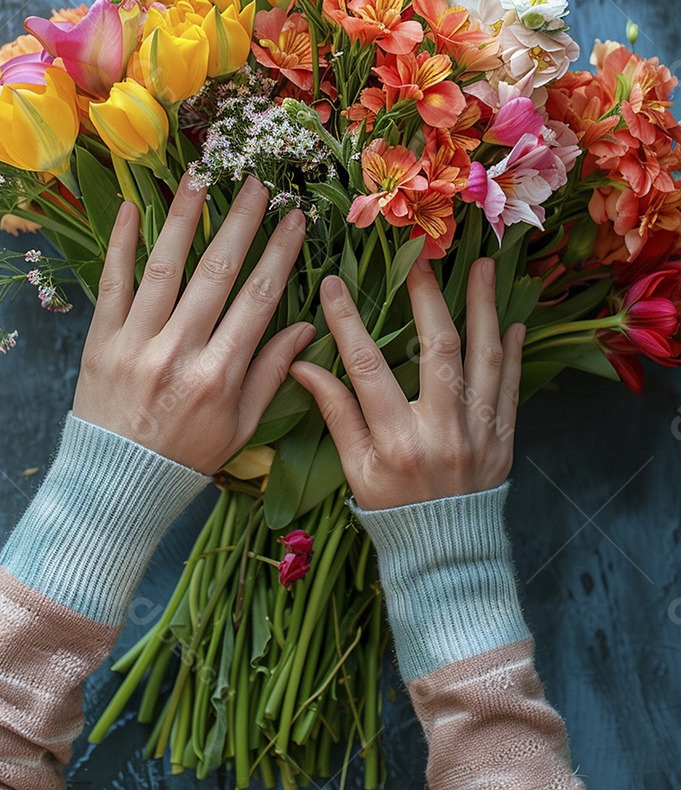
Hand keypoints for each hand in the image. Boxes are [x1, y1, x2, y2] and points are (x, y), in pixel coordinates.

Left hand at [72, 173, 314, 473]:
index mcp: (219, 374)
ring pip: (164, 267)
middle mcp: (178, 351)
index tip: (295, 218)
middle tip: (257, 182)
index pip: (258, 299)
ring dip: (184, 218)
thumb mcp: (241, 426)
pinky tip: (133, 209)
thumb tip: (308, 328)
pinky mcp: (100, 340)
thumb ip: (272, 373)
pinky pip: (111, 284)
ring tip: (200, 178)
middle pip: (216, 273)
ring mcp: (135, 342)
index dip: (280, 253)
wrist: (115, 483)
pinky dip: (121, 245)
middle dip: (241, 222)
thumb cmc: (187, 455)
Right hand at [288, 257, 524, 510]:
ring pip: (486, 358)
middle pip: (438, 350)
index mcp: (397, 441)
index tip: (334, 284)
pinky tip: (514, 321)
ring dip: (485, 308)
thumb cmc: (391, 511)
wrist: (446, 555)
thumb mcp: (354, 470)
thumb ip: (335, 414)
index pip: (366, 368)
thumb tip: (300, 365)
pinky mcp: (505, 439)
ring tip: (483, 266)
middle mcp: (442, 432)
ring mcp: (480, 434)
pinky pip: (512, 387)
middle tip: (421, 258)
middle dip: (428, 298)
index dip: (348, 322)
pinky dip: (513, 352)